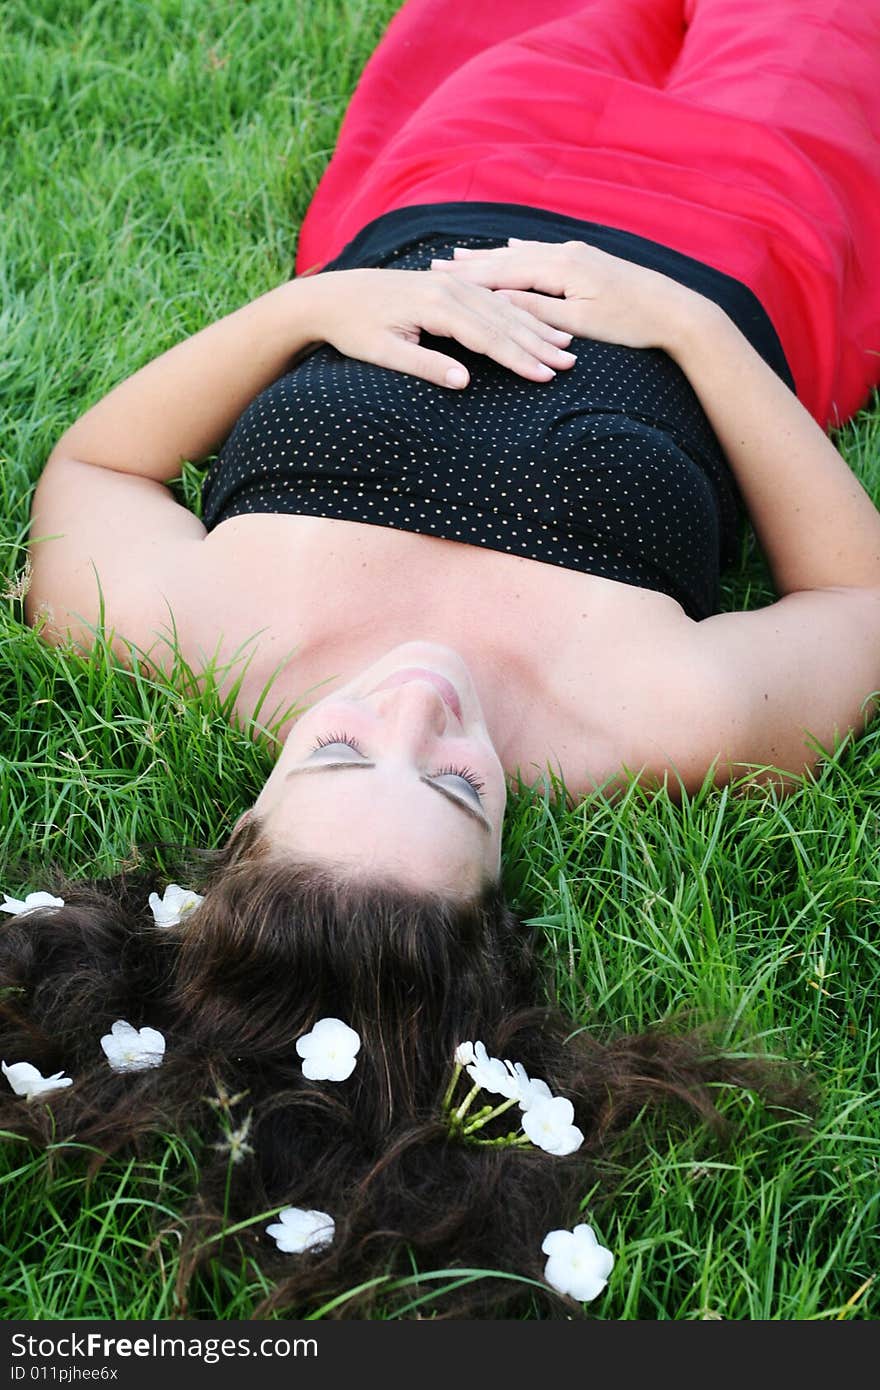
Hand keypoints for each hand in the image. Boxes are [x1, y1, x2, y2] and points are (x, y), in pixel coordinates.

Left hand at [297, 265, 577, 387]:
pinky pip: (490, 299)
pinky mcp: (447, 285)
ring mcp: (450, 285)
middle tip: (569, 364)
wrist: (332, 296)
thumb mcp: (383, 352)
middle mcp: (448, 290)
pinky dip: (515, 313)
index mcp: (436, 306)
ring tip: (564, 344)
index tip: (544, 377)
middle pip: (503, 319)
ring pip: (502, 307)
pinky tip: (533, 322)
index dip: (518, 359)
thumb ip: (424, 366)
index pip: (488, 337)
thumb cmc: (354, 329)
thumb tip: (463, 382)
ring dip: (534, 326)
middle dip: (538, 343)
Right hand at [429, 239, 708, 353]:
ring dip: (490, 257)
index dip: (468, 276)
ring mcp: (577, 254)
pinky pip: (541, 254)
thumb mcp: (580, 324)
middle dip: (471, 263)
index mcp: (561, 268)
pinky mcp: (586, 260)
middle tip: (435, 265)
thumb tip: (500, 304)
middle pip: (508, 257)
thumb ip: (538, 312)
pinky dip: (518, 254)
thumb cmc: (631, 323)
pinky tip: (509, 250)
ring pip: (523, 253)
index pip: (504, 271)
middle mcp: (566, 253)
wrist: (677, 311)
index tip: (436, 277)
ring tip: (459, 256)